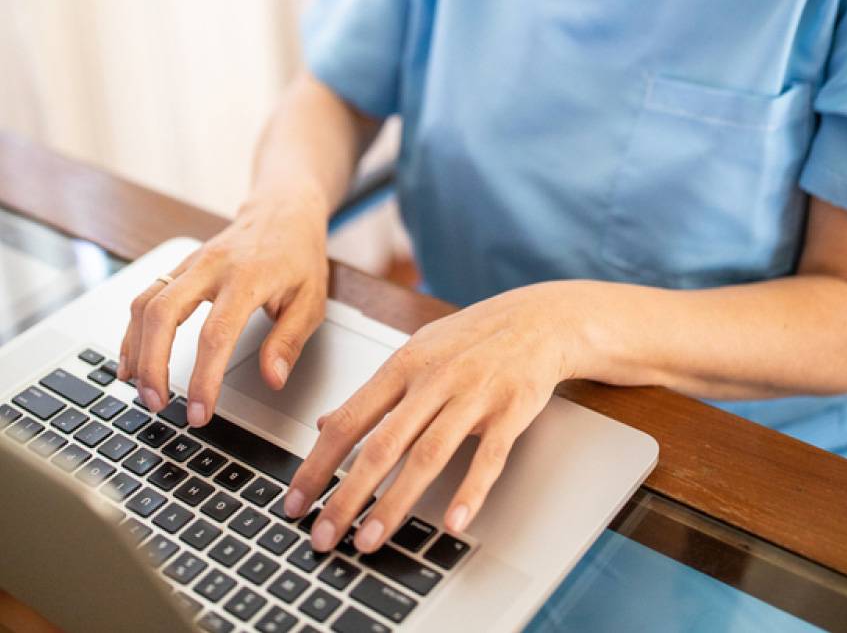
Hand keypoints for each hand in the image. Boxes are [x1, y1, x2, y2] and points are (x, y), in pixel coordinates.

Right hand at [118, 194, 329, 425]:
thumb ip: (289, 341)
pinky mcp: (179, 267)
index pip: (216, 334)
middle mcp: (212, 267)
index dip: (203, 378)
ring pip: (145, 303)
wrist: (283, 211)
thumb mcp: (311, 301)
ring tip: (140, 390)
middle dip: (153, 364)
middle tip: (157, 403)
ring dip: (136, 350)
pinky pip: (145, 297)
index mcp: (248, 278)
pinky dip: (133, 332)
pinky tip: (131, 361)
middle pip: (163, 314)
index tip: (199, 412)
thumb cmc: (300, 258)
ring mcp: (190, 264)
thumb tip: (272, 379)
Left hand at [284, 282, 581, 552]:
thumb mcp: (415, 352)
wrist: (538, 319)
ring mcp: (473, 396)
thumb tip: (325, 424)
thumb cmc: (471, 339)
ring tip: (369, 539)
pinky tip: (452, 522)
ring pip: (428, 455)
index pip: (348, 421)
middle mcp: (434, 381)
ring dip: (395, 503)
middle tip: (322, 536)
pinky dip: (470, 491)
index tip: (296, 502)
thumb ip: (373, 393)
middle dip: (347, 496)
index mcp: (403, 366)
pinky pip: (489, 457)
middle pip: (382, 445)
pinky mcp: (510, 412)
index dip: (316, 465)